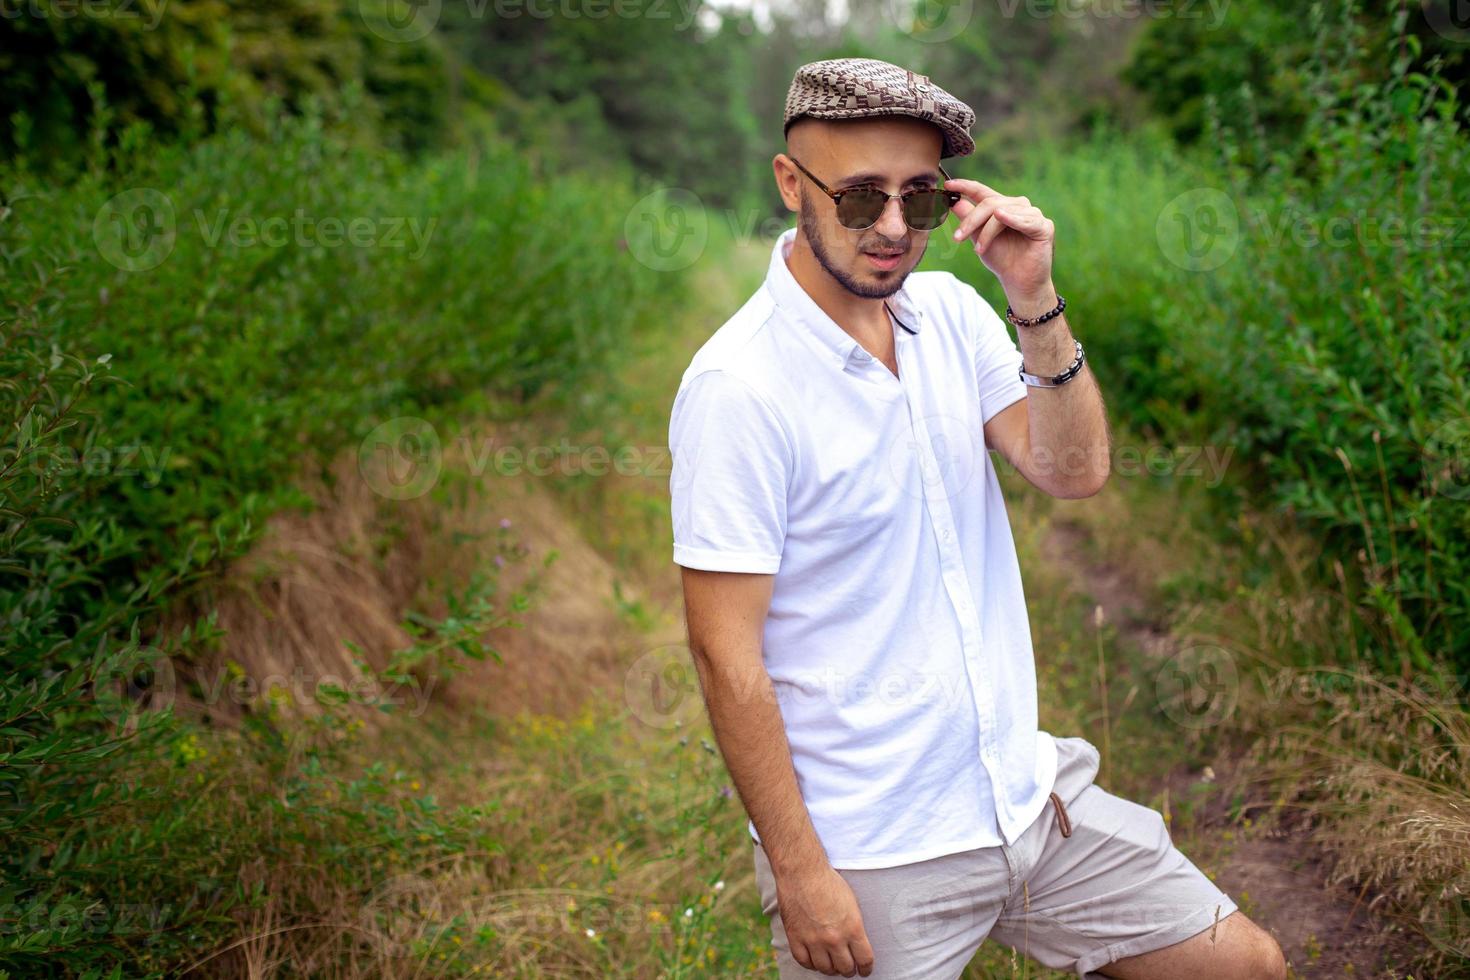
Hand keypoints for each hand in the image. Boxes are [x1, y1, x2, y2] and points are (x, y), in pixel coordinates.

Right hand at [775, 865, 875, 975]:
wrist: (802, 871)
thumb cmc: (828, 882)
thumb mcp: (852, 903)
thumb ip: (854, 927)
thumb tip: (856, 945)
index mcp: (853, 928)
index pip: (864, 960)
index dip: (866, 969)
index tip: (864, 970)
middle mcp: (834, 938)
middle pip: (845, 968)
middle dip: (849, 969)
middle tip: (848, 967)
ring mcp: (813, 940)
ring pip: (825, 969)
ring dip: (830, 968)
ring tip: (831, 963)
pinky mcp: (796, 938)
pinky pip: (805, 962)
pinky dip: (811, 964)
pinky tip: (814, 959)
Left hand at [946, 179, 1057, 313]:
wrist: (1019, 282)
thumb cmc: (1001, 259)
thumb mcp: (979, 238)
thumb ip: (969, 220)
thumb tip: (953, 203)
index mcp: (1002, 207)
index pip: (982, 191)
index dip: (966, 186)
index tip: (948, 184)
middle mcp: (1018, 206)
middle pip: (990, 203)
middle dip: (971, 220)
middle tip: (957, 238)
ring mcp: (1032, 214)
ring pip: (1003, 212)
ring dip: (986, 232)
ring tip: (979, 250)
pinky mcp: (1044, 226)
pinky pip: (1026, 220)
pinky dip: (1012, 219)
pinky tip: (1001, 217)